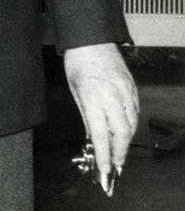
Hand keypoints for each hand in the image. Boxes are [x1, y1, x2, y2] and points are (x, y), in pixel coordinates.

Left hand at [63, 43, 138, 186]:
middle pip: (122, 133)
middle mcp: (112, 97)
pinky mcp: (133, 88)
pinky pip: (135, 112)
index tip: (104, 170)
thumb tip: (94, 139)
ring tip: (120, 155)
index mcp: (93, 98)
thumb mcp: (75, 91)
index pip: (101, 134)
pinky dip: (132, 126)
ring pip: (132, 124)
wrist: (92, 40)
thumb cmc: (77, 65)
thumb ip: (87, 116)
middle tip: (115, 167)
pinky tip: (126, 134)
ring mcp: (125, 92)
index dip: (103, 155)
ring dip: (126, 142)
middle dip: (119, 153)